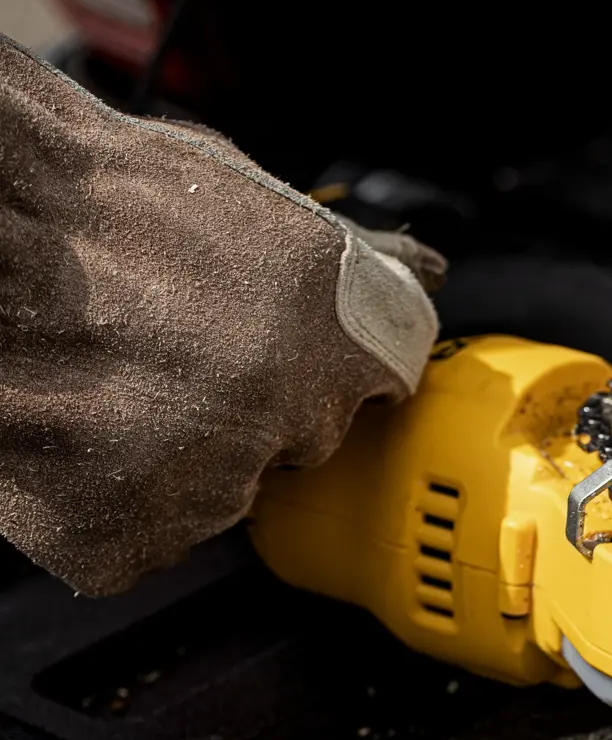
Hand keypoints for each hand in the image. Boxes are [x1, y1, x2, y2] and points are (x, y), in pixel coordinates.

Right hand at [0, 36, 440, 594]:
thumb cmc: (96, 200)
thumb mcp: (253, 203)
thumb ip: (352, 257)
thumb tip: (419, 268)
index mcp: (335, 340)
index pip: (377, 384)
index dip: (316, 361)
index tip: (266, 343)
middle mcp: (288, 420)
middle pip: (290, 442)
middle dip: (241, 408)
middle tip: (160, 353)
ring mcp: (210, 487)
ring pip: (212, 494)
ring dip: (169, 458)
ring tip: (98, 384)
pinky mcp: (127, 539)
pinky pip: (134, 538)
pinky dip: (100, 504)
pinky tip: (65, 434)